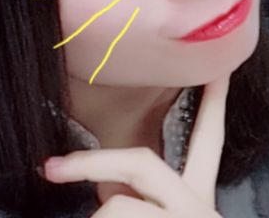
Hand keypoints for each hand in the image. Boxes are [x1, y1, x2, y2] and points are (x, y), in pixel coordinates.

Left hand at [40, 73, 229, 216]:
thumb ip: (139, 201)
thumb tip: (104, 191)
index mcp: (199, 199)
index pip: (210, 141)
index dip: (214, 102)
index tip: (219, 65)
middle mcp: (198, 208)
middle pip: (141, 163)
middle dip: (93, 161)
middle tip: (49, 169)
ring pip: (117, 209)